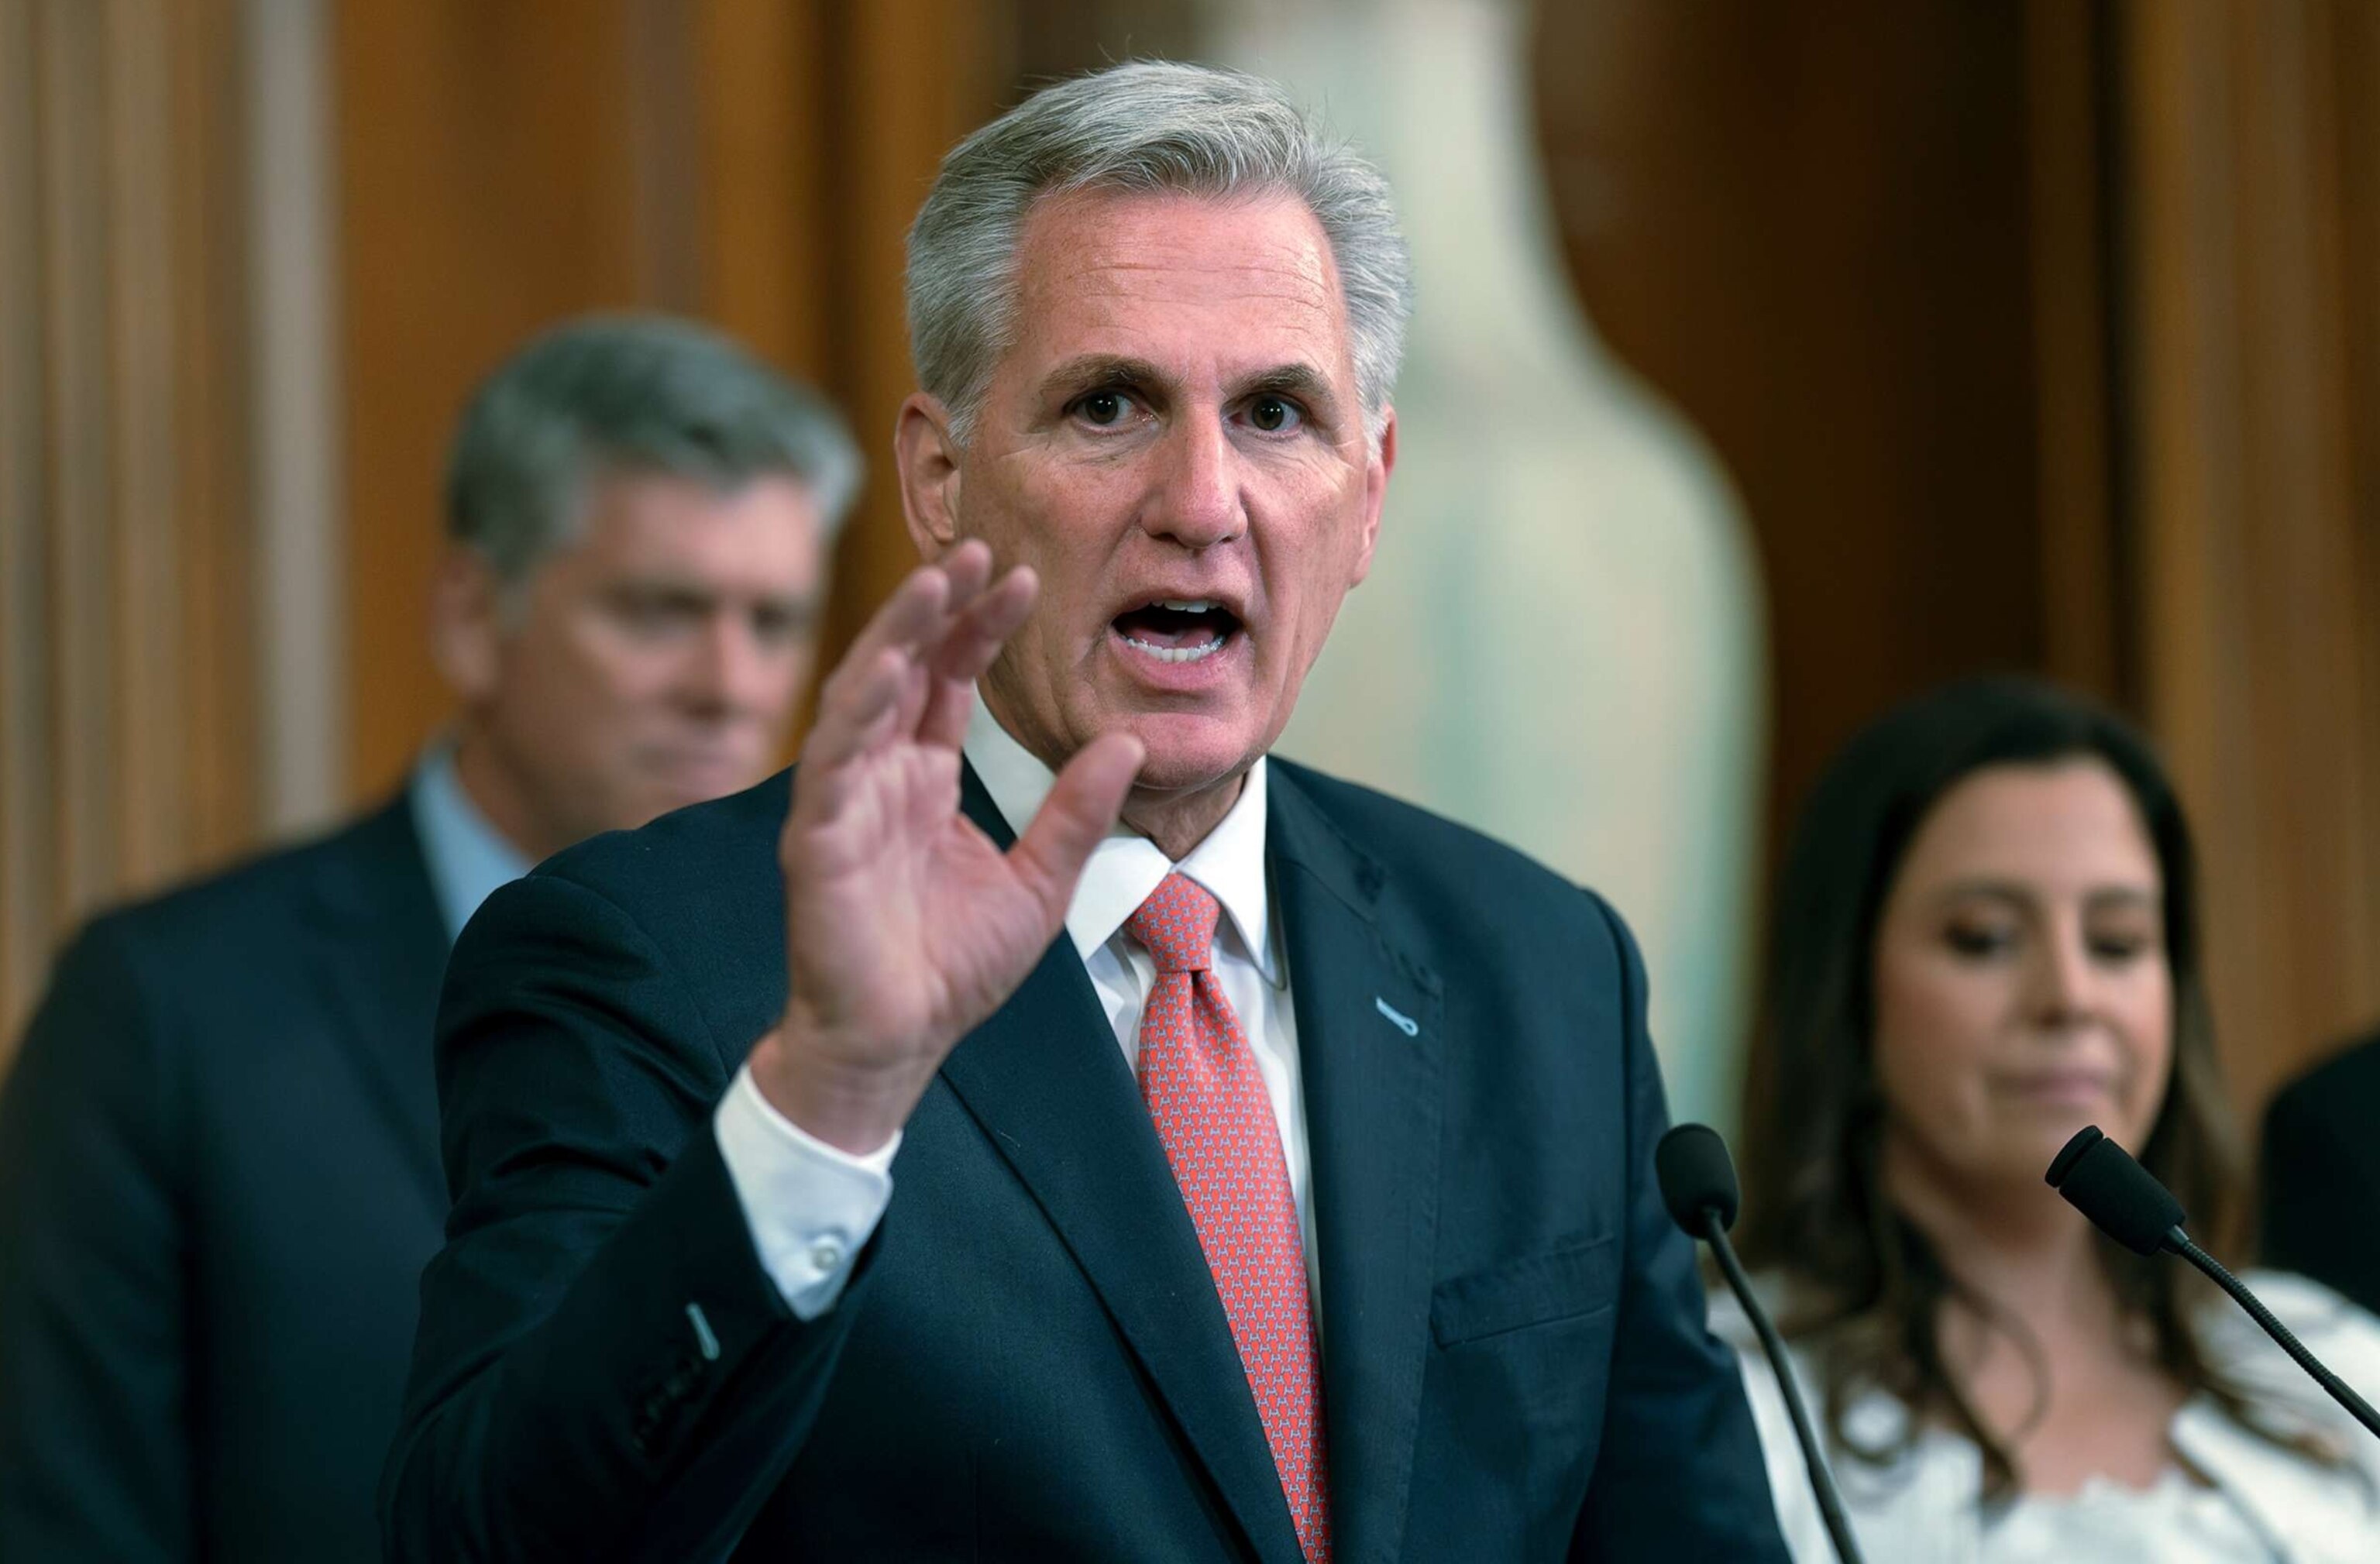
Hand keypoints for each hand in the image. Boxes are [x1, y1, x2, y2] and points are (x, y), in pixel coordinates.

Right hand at [748, 540, 1141, 1152]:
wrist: (896, 1044)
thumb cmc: (951, 970)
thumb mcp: (1041, 883)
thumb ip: (1075, 813)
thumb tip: (1128, 745)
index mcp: (923, 780)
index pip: (948, 682)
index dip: (978, 628)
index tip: (1022, 579)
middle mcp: (879, 777)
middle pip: (904, 669)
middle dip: (935, 607)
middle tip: (976, 549)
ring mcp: (843, 802)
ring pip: (862, 696)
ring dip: (894, 636)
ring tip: (934, 582)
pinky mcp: (817, 838)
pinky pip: (833, 761)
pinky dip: (857, 711)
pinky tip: (888, 667)